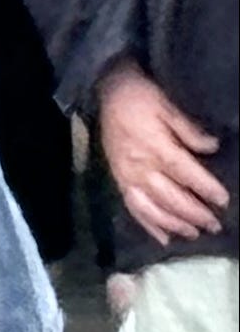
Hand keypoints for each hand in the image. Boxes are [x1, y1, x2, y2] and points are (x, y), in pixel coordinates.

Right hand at [97, 61, 228, 246]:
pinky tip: (163, 238)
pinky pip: (132, 208)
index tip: (223, 201)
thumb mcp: (168, 107)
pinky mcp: (118, 181)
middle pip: (170, 197)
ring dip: (173, 224)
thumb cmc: (142, 98)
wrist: (107, 93)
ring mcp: (127, 176)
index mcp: (155, 147)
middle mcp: (140, 167)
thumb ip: (189, 130)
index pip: (184, 173)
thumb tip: (211, 147)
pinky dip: (147, 225)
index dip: (205, 189)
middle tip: (215, 225)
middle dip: (194, 213)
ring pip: (151, 208)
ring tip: (193, 233)